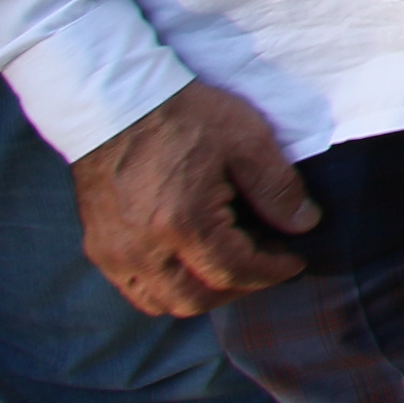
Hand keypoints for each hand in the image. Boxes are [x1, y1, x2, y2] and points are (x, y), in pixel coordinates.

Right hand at [71, 81, 316, 316]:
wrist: (114, 101)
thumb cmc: (183, 115)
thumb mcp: (246, 140)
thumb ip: (278, 188)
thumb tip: (305, 224)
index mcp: (183, 224)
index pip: (235, 272)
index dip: (272, 272)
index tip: (294, 261)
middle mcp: (144, 250)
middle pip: (196, 300)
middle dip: (239, 289)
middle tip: (265, 265)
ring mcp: (115, 253)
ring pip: (161, 302)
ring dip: (201, 294)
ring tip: (229, 267)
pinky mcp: (98, 246)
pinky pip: (134, 288)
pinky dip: (166, 288)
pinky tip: (188, 261)